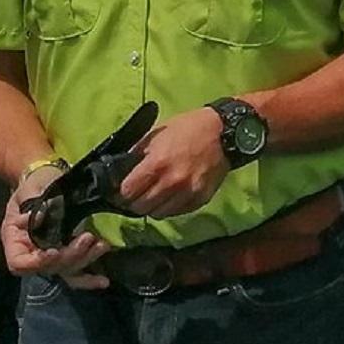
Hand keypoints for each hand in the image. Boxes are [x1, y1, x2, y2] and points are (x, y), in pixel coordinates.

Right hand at [2, 169, 108, 284]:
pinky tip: (103, 281)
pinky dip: (89, 279)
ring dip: (85, 260)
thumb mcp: (28, 190)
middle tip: (87, 238)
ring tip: (101, 245)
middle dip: (70, 256)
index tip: (54, 251)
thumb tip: (39, 218)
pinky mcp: (66, 254)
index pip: (19, 263)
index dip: (37, 262)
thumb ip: (32, 205)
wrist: (45, 180)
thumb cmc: (33, 185)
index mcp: (14, 241)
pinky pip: (76, 273)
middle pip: (49, 268)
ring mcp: (50, 256)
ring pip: (66, 270)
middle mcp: (31, 254)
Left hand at [112, 106, 227, 219]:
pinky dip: (170, 207)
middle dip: (134, 202)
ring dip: (152, 207)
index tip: (121, 190)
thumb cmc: (187, 129)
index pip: (128, 191)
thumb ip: (138, 154)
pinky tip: (170, 196)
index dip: (121, 192)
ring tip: (153, 197)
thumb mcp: (156, 135)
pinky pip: (177, 212)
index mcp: (157, 164)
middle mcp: (171, 182)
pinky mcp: (200, 199)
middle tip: (135, 195)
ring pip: (158, 214)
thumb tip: (122, 171)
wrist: (222, 134)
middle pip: (140, 207)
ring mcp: (187, 193)